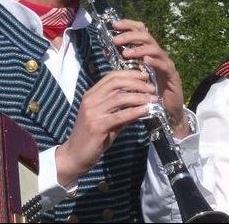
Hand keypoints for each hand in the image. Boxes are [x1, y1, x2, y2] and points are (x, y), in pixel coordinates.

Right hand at [56, 70, 154, 186]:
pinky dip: (135, 111)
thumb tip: (142, 104)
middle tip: (152, 87)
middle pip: (116, 83)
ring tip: (153, 99)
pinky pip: (120, 115)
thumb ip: (121, 110)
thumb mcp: (106, 119)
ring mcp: (92, 112)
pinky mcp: (97, 126)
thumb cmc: (91, 137)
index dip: (129, 74)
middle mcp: (90, 100)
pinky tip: (146, 110)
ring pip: (119, 98)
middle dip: (137, 83)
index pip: (111, 77)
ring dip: (139, 97)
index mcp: (90, 95)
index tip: (144, 75)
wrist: (75, 155)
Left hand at [111, 19, 188, 137]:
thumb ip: (123, 62)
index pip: (140, 31)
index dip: (129, 25)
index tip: (114, 24)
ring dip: (139, 50)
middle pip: (146, 36)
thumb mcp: (133, 74)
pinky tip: (146, 61)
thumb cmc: (148, 91)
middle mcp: (157, 54)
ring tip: (126, 53)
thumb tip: (106, 50)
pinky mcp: (172, 75)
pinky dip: (155, 62)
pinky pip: (164, 65)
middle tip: (115, 40)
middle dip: (130, 36)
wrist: (167, 111)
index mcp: (147, 52)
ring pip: (155, 49)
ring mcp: (166, 64)